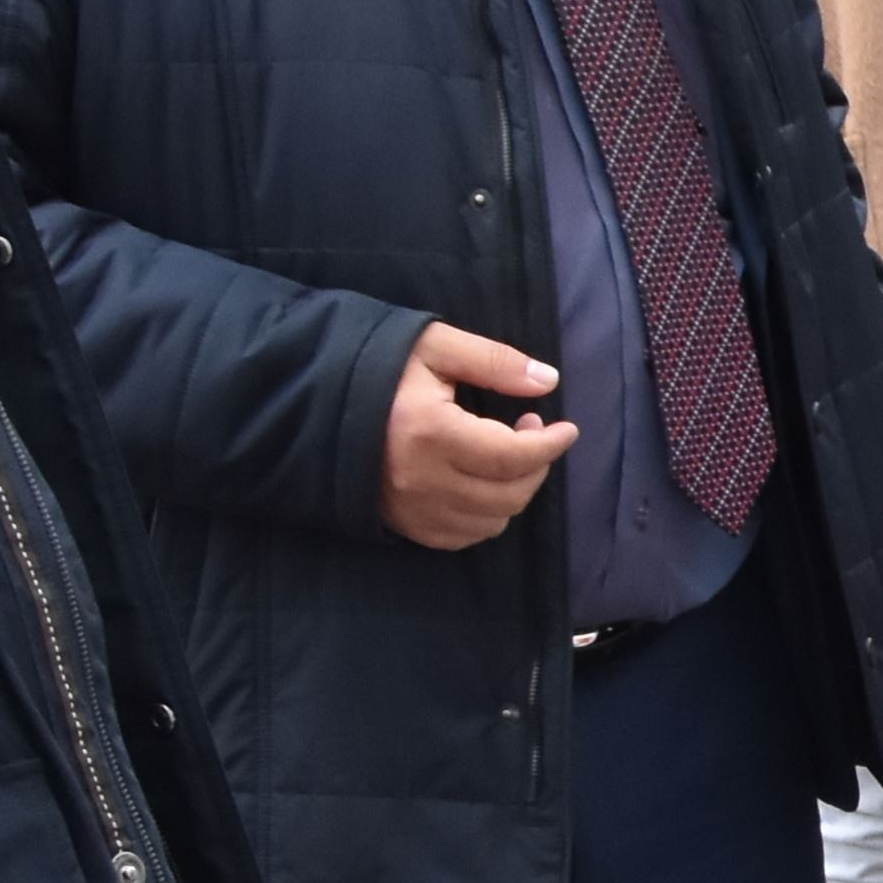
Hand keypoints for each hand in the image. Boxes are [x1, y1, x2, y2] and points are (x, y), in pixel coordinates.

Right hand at [381, 319, 571, 549]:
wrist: (315, 401)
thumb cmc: (377, 366)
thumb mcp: (434, 346)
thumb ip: (493, 361)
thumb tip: (548, 381)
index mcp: (431, 432)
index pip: (512, 456)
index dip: (549, 446)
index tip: (567, 429)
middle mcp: (422, 480)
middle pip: (508, 494)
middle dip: (535, 465)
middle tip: (531, 430)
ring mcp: (410, 509)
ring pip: (491, 521)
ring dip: (514, 491)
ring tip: (506, 453)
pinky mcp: (402, 524)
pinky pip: (463, 536)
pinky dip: (486, 515)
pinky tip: (482, 482)